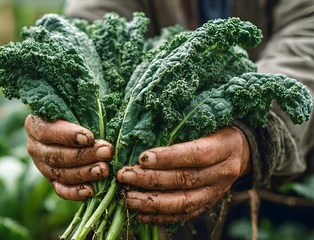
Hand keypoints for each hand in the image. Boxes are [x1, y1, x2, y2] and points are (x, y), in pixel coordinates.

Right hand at [25, 115, 112, 200]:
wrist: (77, 130)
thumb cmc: (78, 112)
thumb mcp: (78, 105)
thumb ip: (83, 107)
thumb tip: (102, 107)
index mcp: (35, 124)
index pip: (47, 131)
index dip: (68, 136)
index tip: (90, 137)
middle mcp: (34, 146)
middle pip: (55, 155)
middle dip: (83, 156)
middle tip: (106, 152)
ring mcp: (42, 166)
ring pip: (60, 173)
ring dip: (84, 173)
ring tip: (105, 169)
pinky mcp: (52, 181)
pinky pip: (61, 190)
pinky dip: (75, 192)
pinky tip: (91, 191)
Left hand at [117, 126, 249, 223]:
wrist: (242, 152)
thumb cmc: (216, 129)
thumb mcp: (208, 121)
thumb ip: (182, 126)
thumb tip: (143, 127)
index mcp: (224, 147)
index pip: (196, 154)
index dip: (169, 157)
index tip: (142, 158)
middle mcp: (222, 172)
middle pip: (185, 180)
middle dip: (151, 180)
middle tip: (125, 176)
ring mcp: (215, 192)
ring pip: (184, 202)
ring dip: (152, 203)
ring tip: (128, 198)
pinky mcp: (208, 205)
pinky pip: (184, 216)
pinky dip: (161, 218)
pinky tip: (140, 215)